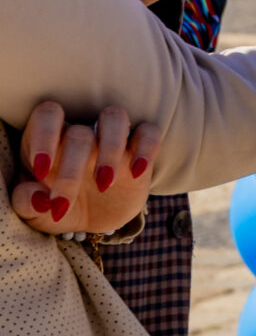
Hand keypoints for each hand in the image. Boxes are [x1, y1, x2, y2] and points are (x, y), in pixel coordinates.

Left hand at [12, 102, 156, 234]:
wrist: (94, 220)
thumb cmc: (59, 207)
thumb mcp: (37, 214)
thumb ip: (26, 204)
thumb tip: (35, 196)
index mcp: (50, 141)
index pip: (48, 115)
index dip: (44, 136)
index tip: (42, 170)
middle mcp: (81, 134)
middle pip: (78, 133)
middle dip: (72, 170)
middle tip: (64, 204)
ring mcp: (112, 138)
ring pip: (115, 117)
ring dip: (110, 149)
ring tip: (105, 184)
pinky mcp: (140, 148)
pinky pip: (149, 132)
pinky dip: (146, 148)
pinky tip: (137, 173)